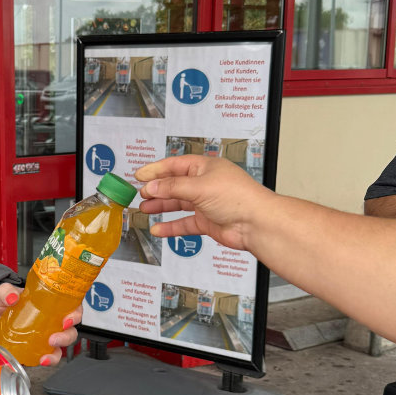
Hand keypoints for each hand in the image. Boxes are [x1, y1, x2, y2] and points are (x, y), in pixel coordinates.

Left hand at [0, 283, 81, 366]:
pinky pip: (47, 355)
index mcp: (51, 303)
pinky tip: (40, 360)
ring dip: (56, 353)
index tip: (67, 320)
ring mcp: (45, 334)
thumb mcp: (3, 292)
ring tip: (46, 356)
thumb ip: (6, 292)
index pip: (72, 307)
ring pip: (61, 346)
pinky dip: (47, 360)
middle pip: (70, 330)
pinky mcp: (36, 347)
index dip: (75, 314)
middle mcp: (52, 320)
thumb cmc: (4, 301)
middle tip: (54, 339)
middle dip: (66, 337)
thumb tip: (13, 297)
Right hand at [135, 154, 273, 250]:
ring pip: (178, 204)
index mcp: (205, 168)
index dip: (156, 170)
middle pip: (174, 185)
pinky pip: (184, 223)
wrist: (256, 223)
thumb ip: (172, 187)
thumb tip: (152, 186)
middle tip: (140, 194)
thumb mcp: (199, 186)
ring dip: (161, 206)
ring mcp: (206, 204)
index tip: (139, 175)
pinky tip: (158, 229)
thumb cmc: (238, 197)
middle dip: (157, 189)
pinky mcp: (207, 222)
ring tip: (145, 209)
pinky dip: (171, 226)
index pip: (175, 165)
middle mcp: (205, 184)